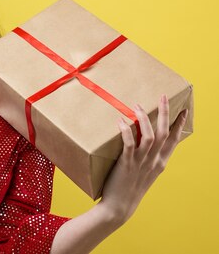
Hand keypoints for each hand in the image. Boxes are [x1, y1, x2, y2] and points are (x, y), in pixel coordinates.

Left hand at [98, 94, 187, 223]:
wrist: (120, 207)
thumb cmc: (128, 188)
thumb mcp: (144, 173)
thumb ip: (146, 158)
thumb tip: (141, 142)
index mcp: (160, 163)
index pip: (174, 141)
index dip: (179, 125)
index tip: (184, 110)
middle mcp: (154, 161)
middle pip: (164, 133)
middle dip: (165, 113)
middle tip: (164, 97)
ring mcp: (141, 162)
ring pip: (149, 136)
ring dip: (144, 119)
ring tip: (137, 106)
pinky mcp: (127, 164)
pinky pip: (129, 144)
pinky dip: (126, 131)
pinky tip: (120, 121)